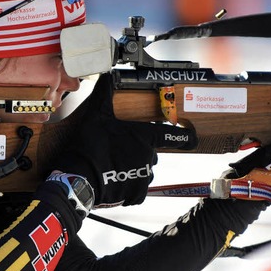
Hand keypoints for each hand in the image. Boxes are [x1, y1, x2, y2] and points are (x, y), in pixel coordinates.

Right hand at [54, 73, 196, 207]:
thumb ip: (104, 94)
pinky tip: (113, 180)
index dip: (187, 137)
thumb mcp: (95, 115)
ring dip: (133, 169)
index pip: (175, 137)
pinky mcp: (135, 194)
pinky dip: (127, 186)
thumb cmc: (89, 145)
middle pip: (151, 153)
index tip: (192, 138)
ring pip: (144, 171)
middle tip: (118, 150)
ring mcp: (143, 177)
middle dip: (139, 151)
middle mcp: (148, 157)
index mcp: (144, 137)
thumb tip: (107, 75)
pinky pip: (136, 189)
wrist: (78, 177)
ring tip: (112, 166)